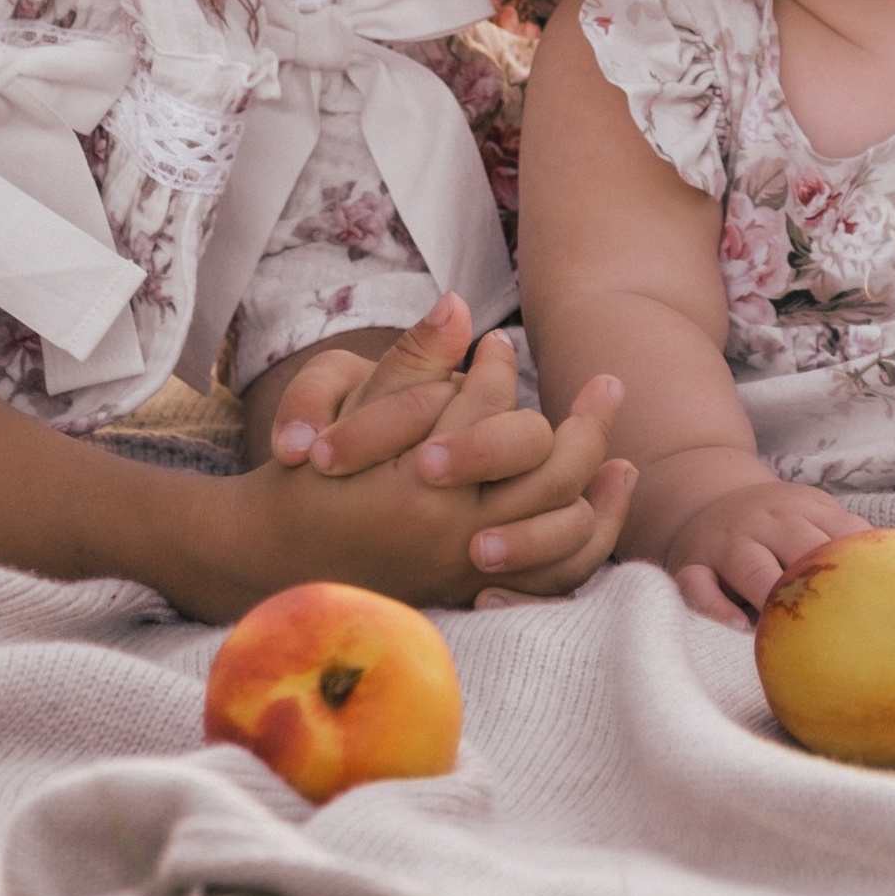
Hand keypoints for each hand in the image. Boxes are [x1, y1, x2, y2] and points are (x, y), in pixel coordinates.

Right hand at [238, 333, 634, 610]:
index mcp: (423, 483)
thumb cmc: (309, 481)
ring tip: (620, 446)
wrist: (273, 561)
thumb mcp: (349, 412)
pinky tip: (605, 498)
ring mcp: (470, 570)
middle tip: (610, 384)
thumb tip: (458, 303)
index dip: (500, 370)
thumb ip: (410, 362)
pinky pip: (555, 576)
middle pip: (549, 470)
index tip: (501, 343)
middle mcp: (456, 533)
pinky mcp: (473, 592)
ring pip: (565, 526)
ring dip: (599, 479)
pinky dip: (589, 537)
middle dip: (584, 423)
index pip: (493, 413)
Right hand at [660, 473, 870, 626]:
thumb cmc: (775, 524)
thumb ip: (849, 542)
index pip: (839, 532)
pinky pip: (695, 584)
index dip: (862, 562)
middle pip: (795, 544)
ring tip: (786, 629)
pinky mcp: (689, 563)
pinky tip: (736, 628)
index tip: (891, 599)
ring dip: (766, 592)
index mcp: (801, 509)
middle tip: (845, 624)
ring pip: (746, 562)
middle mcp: (764, 521)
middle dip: (816, 580)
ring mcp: (725, 542)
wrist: (699, 492)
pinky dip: (712, 605)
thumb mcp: (811, 514)